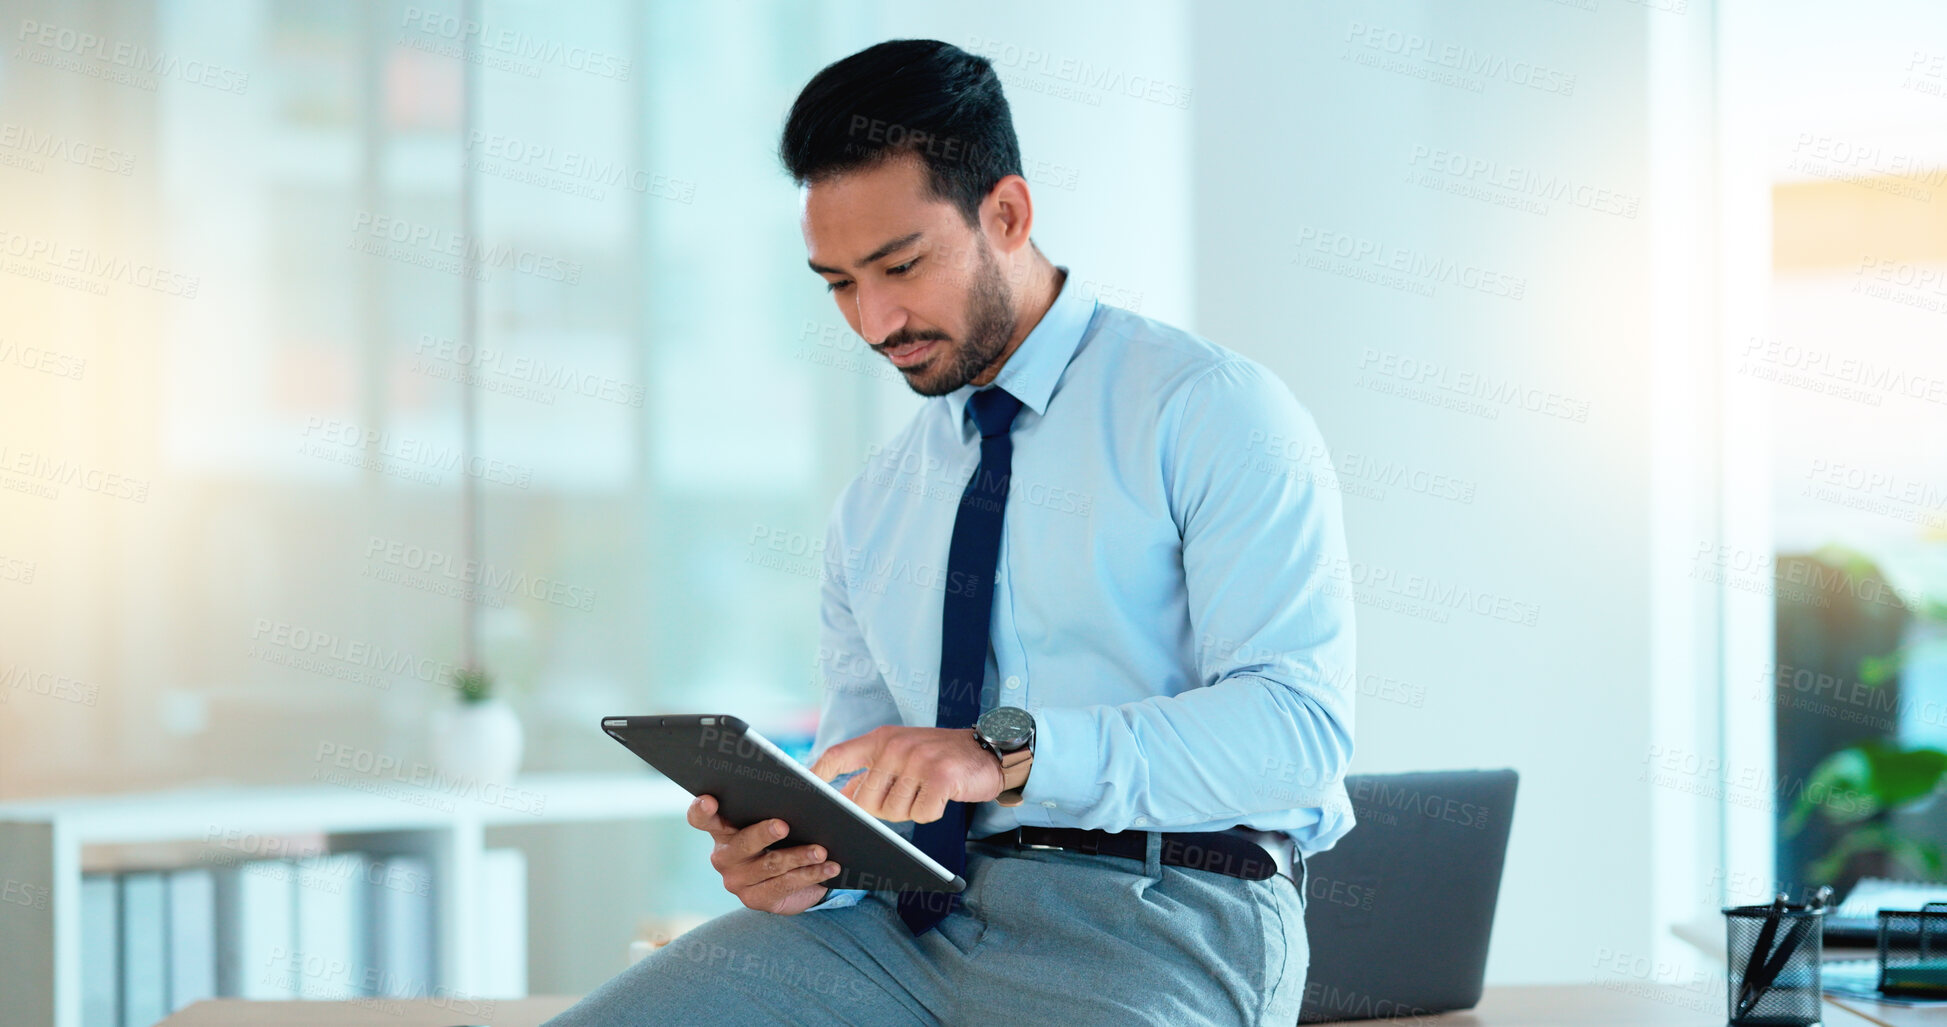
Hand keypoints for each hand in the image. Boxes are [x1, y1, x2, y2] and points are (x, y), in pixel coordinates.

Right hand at [687, 794, 841, 914]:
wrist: (797, 876)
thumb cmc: (785, 835)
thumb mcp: (782, 814)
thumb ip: (786, 796)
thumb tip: (813, 775)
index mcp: (723, 828)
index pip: (701, 818)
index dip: (702, 810)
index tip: (710, 800)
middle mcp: (724, 856)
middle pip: (742, 842)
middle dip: (763, 833)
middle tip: (783, 825)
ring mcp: (737, 881)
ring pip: (770, 865)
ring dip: (799, 856)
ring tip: (821, 850)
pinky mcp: (756, 899)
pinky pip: (785, 885)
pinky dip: (811, 875)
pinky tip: (829, 867)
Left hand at [808, 725, 1003, 822]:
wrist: (988, 751)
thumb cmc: (941, 758)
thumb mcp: (903, 755)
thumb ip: (873, 772)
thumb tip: (843, 796)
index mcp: (882, 740)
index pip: (839, 756)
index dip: (817, 774)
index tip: (803, 790)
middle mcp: (896, 747)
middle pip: (865, 799)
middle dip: (880, 811)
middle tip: (906, 798)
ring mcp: (918, 760)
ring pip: (893, 811)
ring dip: (910, 811)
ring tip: (927, 792)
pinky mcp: (940, 777)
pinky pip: (921, 813)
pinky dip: (931, 813)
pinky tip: (942, 796)